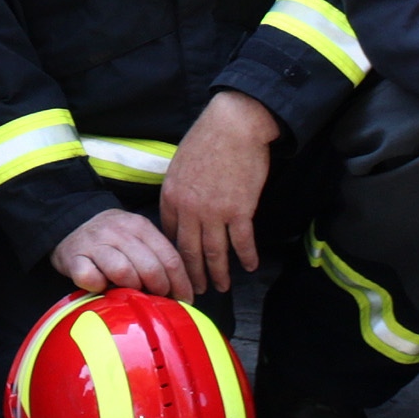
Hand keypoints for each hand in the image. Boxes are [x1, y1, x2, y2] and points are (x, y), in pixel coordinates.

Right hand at [51, 207, 189, 298]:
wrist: (71, 223)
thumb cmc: (113, 241)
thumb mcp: (138, 239)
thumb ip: (157, 256)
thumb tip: (184, 291)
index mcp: (139, 226)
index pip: (169, 257)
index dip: (181, 283)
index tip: (186, 299)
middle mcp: (117, 231)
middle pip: (149, 267)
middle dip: (159, 289)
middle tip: (158, 298)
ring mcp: (94, 243)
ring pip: (123, 272)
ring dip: (131, 287)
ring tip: (130, 291)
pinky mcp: (73, 257)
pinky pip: (91, 278)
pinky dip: (99, 287)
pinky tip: (102, 287)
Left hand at [160, 92, 280, 294]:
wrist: (234, 126)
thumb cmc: (207, 139)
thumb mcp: (180, 164)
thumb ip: (179, 190)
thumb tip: (182, 208)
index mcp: (171, 195)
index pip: (169, 234)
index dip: (174, 253)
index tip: (178, 266)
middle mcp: (189, 209)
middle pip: (188, 250)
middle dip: (192, 274)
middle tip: (195, 291)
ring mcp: (214, 212)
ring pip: (214, 253)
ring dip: (218, 273)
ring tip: (221, 287)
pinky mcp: (239, 211)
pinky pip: (242, 242)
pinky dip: (246, 257)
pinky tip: (250, 266)